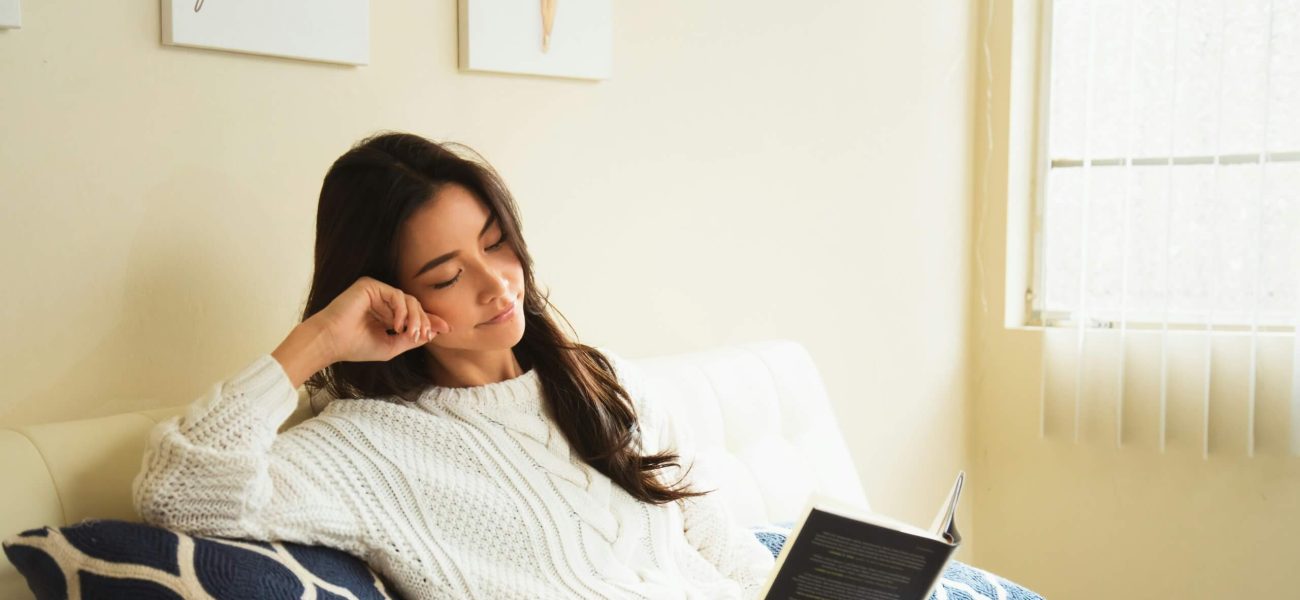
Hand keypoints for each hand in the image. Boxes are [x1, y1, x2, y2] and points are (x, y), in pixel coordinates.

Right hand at [309, 276, 450, 363]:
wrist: (331, 342)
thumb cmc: (356, 347)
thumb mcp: (391, 346)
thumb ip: (411, 339)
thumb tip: (433, 333)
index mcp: (386, 314)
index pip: (413, 314)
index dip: (430, 321)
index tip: (446, 330)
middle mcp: (382, 301)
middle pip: (415, 305)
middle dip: (425, 320)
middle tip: (425, 335)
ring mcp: (376, 291)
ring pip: (408, 299)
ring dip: (415, 317)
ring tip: (412, 333)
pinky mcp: (370, 285)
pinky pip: (396, 295)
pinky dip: (402, 311)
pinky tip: (398, 326)